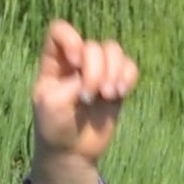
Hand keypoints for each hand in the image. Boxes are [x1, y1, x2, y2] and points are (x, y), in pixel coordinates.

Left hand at [28, 19, 137, 176]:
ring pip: (114, 50)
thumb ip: (73, 82)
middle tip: (89, 97)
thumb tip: (98, 73)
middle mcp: (75, 63)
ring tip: (108, 95)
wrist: (72, 152)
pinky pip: (130, 66)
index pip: (60, 31)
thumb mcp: (53, 103)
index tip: (74, 62)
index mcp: (53, 63)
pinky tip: (119, 93)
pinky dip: (128, 76)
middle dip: (96, 70)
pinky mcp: (116, 84)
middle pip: (93, 45)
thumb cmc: (54, 126)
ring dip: (114, 71)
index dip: (71, 39)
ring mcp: (97, 72)